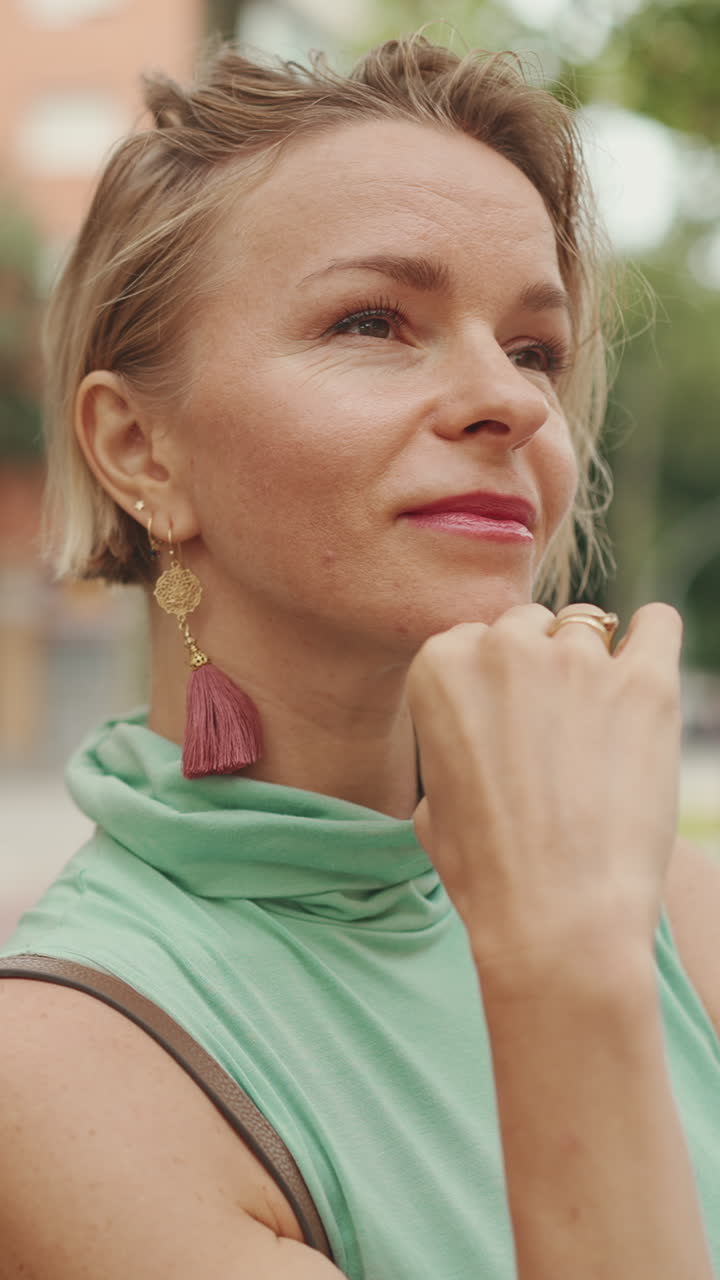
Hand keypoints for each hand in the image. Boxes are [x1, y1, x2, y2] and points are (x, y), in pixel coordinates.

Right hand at [407, 602, 683, 980]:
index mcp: (440, 666)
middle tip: (555, 733)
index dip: (494, 686)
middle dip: (539, 668)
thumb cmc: (488, 872)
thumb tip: (475, 737)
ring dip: (592, 669)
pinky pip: (658, 624)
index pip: (475, 639)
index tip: (508, 728)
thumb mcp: (431, 804)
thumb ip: (448, 745)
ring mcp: (576, 661)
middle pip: (529, 626)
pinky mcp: (644, 682)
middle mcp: (503, 648)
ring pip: (588, 629)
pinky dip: (653, 639)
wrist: (556, 915)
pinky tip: (647, 671)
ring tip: (602, 730)